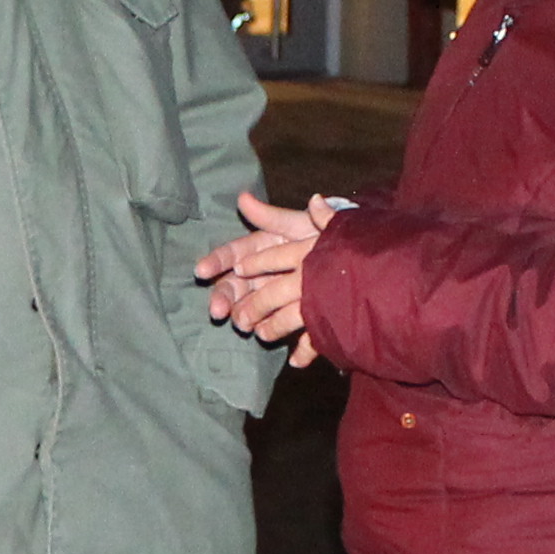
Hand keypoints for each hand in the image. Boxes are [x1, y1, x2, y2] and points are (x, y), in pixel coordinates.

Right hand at [197, 191, 333, 351]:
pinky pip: (289, 331)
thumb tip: (242, 198)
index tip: (201, 270)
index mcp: (260, 251)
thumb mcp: (297, 224)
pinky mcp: (295, 316)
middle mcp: (262, 274)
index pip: (232, 255)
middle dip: (224, 297)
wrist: (353, 253)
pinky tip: (291, 355)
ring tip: (243, 325)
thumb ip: (271, 216)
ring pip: (253, 309)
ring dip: (245, 317)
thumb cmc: (320, 234)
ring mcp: (275, 297)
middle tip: (218, 311)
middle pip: (237, 286)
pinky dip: (291, 341)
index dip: (216, 262)